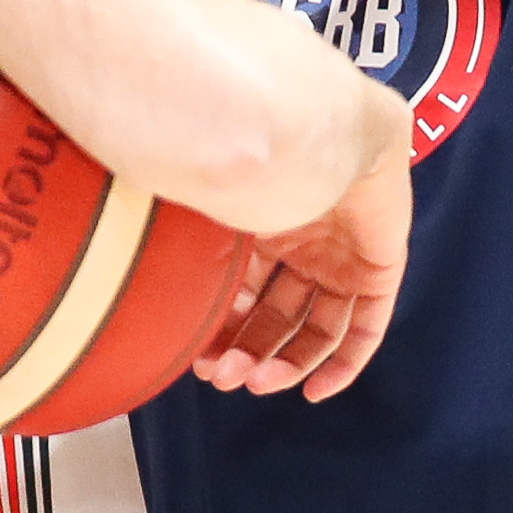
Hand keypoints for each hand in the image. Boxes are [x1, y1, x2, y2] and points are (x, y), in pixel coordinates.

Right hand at [195, 148, 409, 402]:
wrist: (319, 123)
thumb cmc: (258, 157)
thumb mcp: (214, 213)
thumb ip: (186, 249)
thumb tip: (132, 286)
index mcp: (267, 223)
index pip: (247, 291)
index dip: (224, 329)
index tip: (198, 356)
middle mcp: (306, 243)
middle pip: (279, 315)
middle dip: (248, 351)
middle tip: (222, 377)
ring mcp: (345, 256)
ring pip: (318, 328)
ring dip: (286, 362)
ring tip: (255, 383)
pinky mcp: (380, 267)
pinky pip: (368, 328)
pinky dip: (343, 364)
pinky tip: (312, 390)